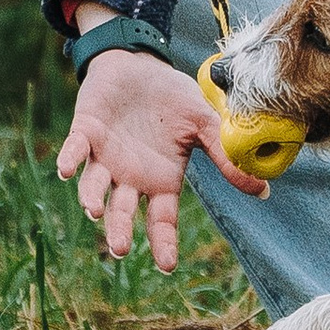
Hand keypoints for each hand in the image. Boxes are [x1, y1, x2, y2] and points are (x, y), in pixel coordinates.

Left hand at [56, 42, 268, 266]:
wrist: (140, 63)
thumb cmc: (173, 98)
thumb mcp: (203, 124)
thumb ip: (225, 157)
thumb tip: (265, 190)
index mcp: (160, 179)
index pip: (161, 219)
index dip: (163, 241)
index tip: (167, 266)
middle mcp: (130, 176)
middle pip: (122, 211)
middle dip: (119, 230)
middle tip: (120, 248)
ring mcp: (106, 156)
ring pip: (95, 185)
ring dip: (92, 197)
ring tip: (95, 210)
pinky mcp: (85, 131)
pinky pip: (74, 149)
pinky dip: (68, 160)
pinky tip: (64, 170)